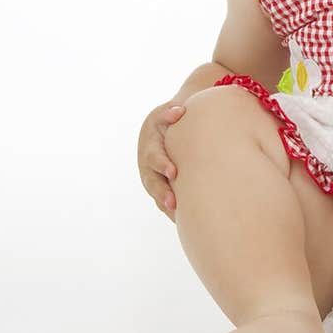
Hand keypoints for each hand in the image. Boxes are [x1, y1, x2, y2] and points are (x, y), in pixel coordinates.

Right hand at [137, 101, 186, 221]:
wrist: (163, 133)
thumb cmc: (168, 122)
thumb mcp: (165, 113)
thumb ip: (170, 112)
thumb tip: (179, 111)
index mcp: (150, 148)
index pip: (154, 157)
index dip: (162, 164)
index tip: (173, 172)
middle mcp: (148, 168)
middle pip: (152, 183)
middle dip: (162, 193)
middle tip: (174, 203)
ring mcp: (152, 180)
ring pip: (156, 196)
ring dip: (166, 207)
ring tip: (178, 216)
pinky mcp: (160, 189)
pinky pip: (164, 203)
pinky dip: (172, 212)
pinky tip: (185, 221)